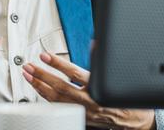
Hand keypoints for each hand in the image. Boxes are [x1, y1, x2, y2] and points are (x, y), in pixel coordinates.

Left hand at [23, 53, 154, 129]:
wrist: (134, 120)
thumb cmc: (125, 98)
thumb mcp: (116, 75)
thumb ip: (102, 59)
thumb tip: (94, 44)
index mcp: (98, 88)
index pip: (74, 73)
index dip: (58, 63)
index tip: (45, 55)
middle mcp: (89, 101)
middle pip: (60, 87)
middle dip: (42, 76)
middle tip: (29, 66)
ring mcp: (83, 112)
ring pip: (56, 100)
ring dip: (40, 86)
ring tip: (28, 75)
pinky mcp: (80, 118)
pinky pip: (59, 108)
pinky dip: (47, 98)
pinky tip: (39, 89)